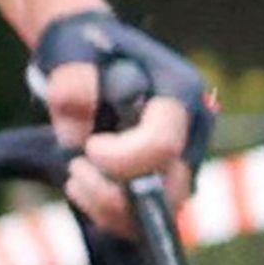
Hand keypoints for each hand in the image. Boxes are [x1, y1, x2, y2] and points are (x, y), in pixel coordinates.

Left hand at [29, 8, 213, 233]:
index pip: (163, 144)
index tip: (87, 147)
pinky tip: (82, 187)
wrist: (91, 54)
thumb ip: (72, 85)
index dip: (120, 159)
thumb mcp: (69, 53)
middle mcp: (194, 125)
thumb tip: (78, 137)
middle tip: (75, 170)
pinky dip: (114, 214)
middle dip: (117, 193)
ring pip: (164, 207)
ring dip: (113, 208)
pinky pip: (151, 215)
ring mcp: (186, 153)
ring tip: (75, 178)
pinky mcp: (169, 175)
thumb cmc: (82, 49)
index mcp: (181, 89)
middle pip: (173, 185)